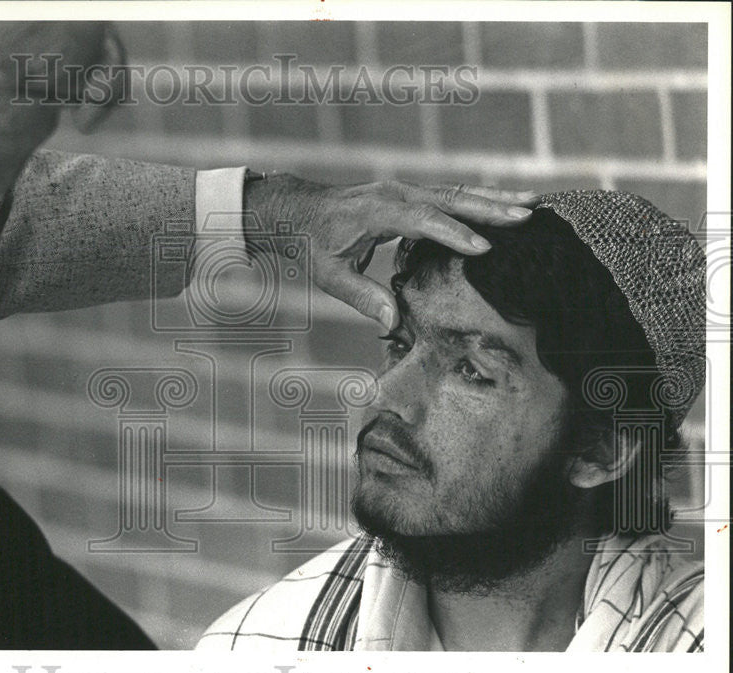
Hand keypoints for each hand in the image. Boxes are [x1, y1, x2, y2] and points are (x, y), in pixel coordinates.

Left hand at [244, 176, 538, 329]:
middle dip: (490, 208)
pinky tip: (505, 205)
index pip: (423, 221)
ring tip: (532, 205)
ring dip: (493, 199)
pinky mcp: (410, 195)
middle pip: (450, 199)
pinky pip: (449, 197)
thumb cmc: (314, 245)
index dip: (455, 234)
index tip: (487, 248)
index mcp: (378, 211)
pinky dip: (478, 201)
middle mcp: (396, 193)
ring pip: (456, 194)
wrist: (299, 212)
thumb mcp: (330, 275)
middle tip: (527, 216)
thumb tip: (393, 322)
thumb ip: (362, 296)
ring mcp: (405, 190)